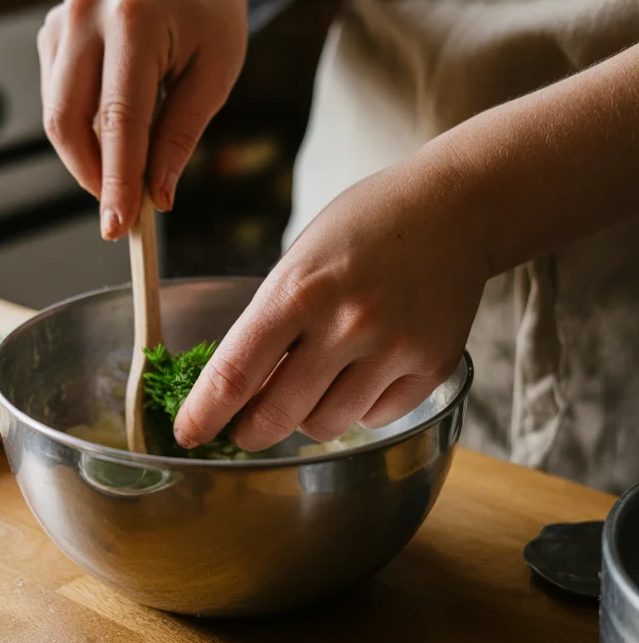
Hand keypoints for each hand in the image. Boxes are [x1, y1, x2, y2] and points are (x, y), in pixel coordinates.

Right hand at [37, 0, 248, 239]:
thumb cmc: (209, 19)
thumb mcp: (216, 75)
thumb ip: (182, 134)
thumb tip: (157, 195)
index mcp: (134, 20)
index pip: (119, 117)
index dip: (116, 178)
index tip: (118, 225)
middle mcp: (84, 15)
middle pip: (67, 120)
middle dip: (93, 176)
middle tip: (124, 212)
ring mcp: (59, 21)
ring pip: (58, 117)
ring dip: (90, 156)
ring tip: (133, 163)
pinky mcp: (50, 34)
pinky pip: (58, 102)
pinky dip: (85, 130)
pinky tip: (119, 123)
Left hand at [174, 149, 489, 451]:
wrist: (454, 208)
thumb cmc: (363, 229)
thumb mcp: (299, 262)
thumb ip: (269, 326)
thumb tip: (238, 396)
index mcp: (298, 291)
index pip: (233, 374)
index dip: (203, 415)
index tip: (188, 433)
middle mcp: (347, 324)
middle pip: (276, 415)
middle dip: (250, 431)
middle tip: (244, 430)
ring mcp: (393, 349)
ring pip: (325, 425)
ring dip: (307, 417)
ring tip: (316, 381)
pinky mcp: (431, 368)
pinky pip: (374, 418)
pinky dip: (359, 408)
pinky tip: (364, 370)